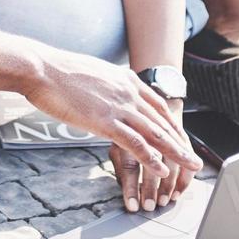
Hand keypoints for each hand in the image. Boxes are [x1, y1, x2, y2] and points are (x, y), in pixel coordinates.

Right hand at [21, 51, 200, 191]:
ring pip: (155, 133)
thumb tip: (108, 90)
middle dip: (181, 142)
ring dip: (176, 152)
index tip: (181, 137)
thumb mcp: (92, 72)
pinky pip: (135, 143)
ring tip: (191, 166)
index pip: (157, 105)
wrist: (42, 68)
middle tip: (195, 158)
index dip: (171, 124)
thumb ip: (107, 83)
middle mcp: (128, 92)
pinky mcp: (106, 121)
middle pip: (162, 121)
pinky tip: (161, 169)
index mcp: (125, 79)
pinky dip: (150, 158)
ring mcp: (119, 106)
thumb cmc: (59, 71)